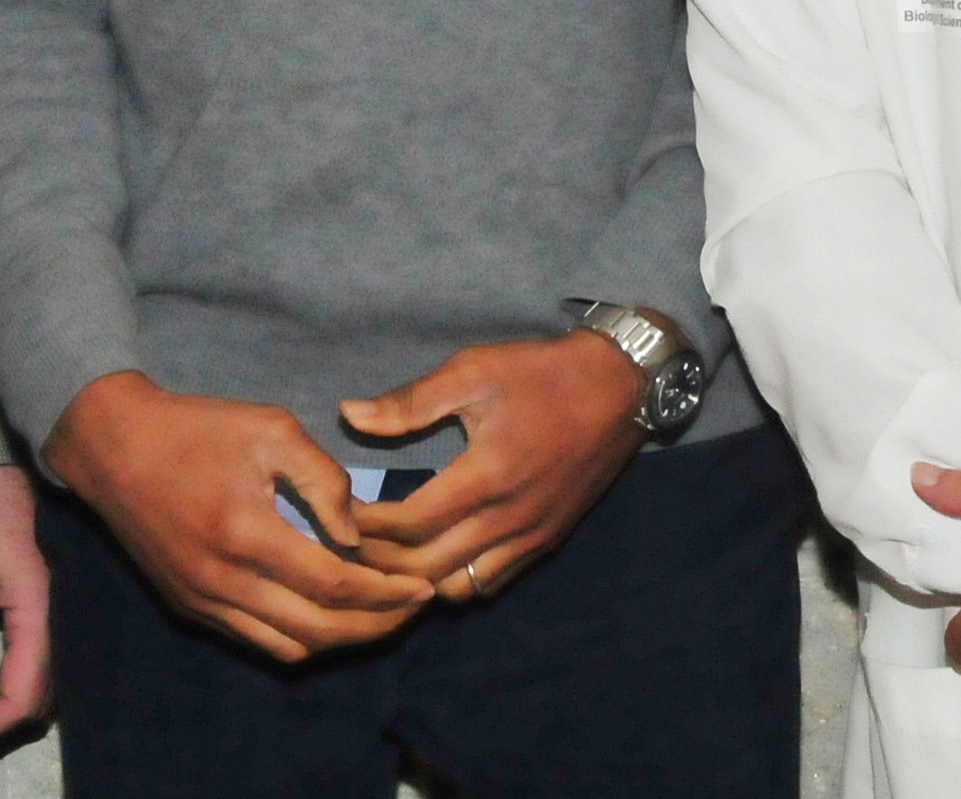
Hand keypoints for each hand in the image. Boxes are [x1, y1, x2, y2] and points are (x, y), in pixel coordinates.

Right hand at [39, 372, 435, 661]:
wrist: (114, 447)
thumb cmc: (198, 428)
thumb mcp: (271, 428)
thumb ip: (323, 479)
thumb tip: (354, 535)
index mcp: (246, 533)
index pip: (332, 584)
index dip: (385, 594)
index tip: (421, 590)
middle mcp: (222, 581)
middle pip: (316, 630)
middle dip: (374, 626)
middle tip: (412, 610)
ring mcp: (202, 601)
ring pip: (287, 648)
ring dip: (340, 641)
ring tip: (379, 618)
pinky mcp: (189, 608)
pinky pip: (255, 642)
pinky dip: (300, 639)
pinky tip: (328, 616)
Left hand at [341, 330, 646, 599]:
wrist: (620, 388)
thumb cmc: (542, 374)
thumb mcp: (474, 370)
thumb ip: (410, 401)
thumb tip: (348, 414)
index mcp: (485, 476)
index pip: (408, 526)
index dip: (365, 527)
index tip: (340, 514)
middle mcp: (508, 520)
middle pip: (425, 569)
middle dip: (379, 560)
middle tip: (352, 541)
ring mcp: (530, 538)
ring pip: (457, 589)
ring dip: (416, 580)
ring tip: (390, 554)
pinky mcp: (545, 543)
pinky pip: (490, 583)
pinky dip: (455, 581)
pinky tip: (435, 559)